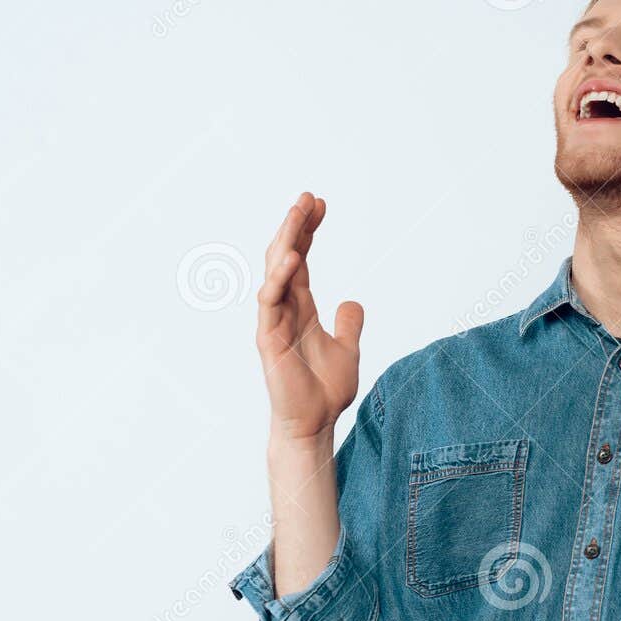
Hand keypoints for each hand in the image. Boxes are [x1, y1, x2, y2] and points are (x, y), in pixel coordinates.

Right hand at [255, 191, 362, 442]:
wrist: (314, 424)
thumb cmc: (324, 391)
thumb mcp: (347, 349)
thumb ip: (348, 324)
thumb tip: (352, 302)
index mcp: (300, 307)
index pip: (300, 259)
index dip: (308, 231)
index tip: (320, 204)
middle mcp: (284, 309)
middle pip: (285, 256)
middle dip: (295, 225)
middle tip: (308, 197)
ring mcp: (273, 322)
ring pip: (274, 272)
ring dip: (286, 240)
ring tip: (298, 213)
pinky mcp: (269, 339)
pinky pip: (271, 302)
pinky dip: (279, 278)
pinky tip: (293, 257)